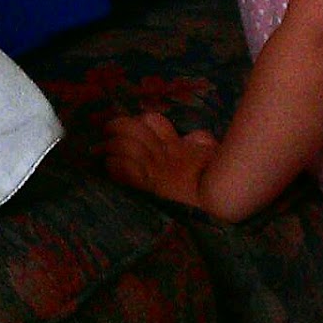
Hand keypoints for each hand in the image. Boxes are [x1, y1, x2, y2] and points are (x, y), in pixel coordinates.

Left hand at [103, 111, 219, 209]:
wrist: (221, 200)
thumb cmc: (221, 181)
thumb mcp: (214, 154)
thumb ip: (203, 142)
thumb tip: (194, 137)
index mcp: (176, 145)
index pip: (154, 122)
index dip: (139, 121)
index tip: (131, 126)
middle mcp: (163, 153)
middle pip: (135, 129)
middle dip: (117, 126)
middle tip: (106, 130)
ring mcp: (156, 168)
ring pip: (126, 146)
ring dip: (111, 146)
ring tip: (100, 148)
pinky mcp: (149, 186)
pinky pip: (125, 170)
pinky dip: (114, 166)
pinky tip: (109, 166)